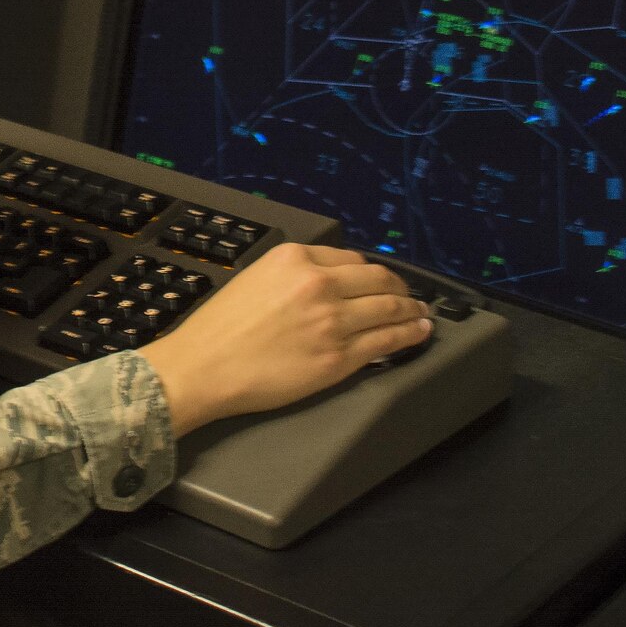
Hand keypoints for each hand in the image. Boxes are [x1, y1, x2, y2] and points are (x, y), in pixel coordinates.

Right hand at [137, 244, 431, 435]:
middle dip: (400, 288)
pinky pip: (386, 342)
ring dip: (413, 310)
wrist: (203, 367)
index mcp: (295, 259)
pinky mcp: (339, 357)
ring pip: (389, 309)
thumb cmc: (219, 329)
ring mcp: (332, 321)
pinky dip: (409, 335)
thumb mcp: (255, 278)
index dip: (371, 272)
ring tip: (422, 315)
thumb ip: (294, 276)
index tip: (379, 280)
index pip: (351, 259)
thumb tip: (328, 283)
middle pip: (378, 280)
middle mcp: (319, 284)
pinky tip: (418, 333)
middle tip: (410, 296)